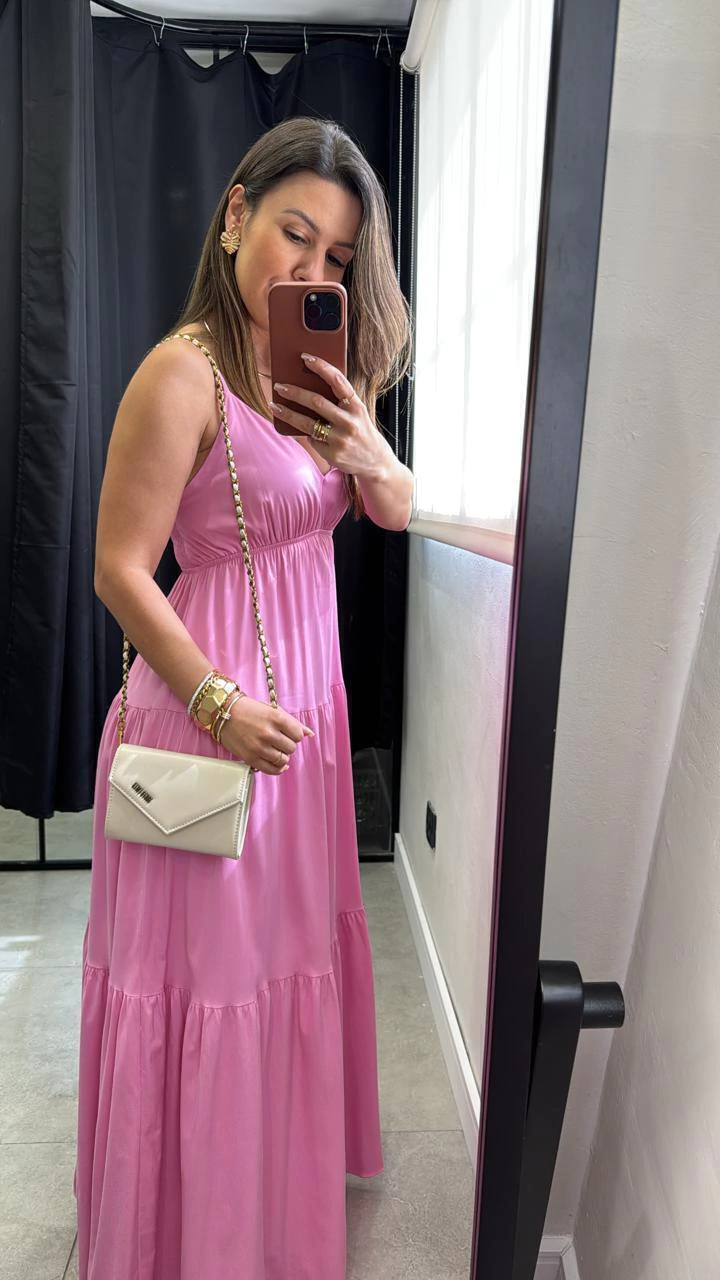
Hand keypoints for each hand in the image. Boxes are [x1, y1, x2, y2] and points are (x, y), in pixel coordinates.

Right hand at [219, 696, 313, 774]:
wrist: (223, 712)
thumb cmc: (248, 710)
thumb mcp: (272, 710)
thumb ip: (293, 723)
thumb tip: (310, 734)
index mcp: (276, 718)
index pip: (298, 735)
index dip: (295, 735)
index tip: (288, 733)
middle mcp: (268, 733)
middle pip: (291, 748)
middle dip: (287, 745)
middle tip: (278, 740)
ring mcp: (259, 747)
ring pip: (283, 760)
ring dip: (281, 756)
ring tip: (274, 749)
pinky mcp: (250, 758)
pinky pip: (271, 770)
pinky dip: (277, 768)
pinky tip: (275, 762)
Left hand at [269, 353, 391, 480]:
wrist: (376, 463)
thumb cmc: (361, 432)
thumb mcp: (357, 414)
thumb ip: (339, 402)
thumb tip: (308, 388)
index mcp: (357, 406)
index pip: (338, 381)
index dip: (321, 367)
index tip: (305, 357)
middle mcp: (350, 421)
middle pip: (317, 402)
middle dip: (295, 392)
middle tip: (279, 386)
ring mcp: (341, 439)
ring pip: (307, 423)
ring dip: (288, 413)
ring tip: (274, 405)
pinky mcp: (333, 454)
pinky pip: (312, 439)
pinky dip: (306, 434)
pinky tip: (299, 430)